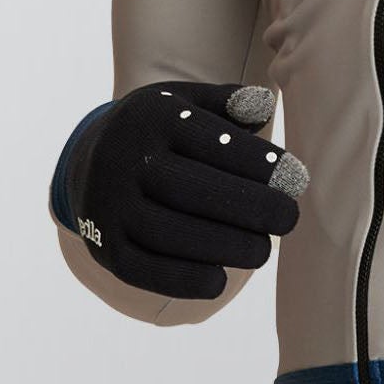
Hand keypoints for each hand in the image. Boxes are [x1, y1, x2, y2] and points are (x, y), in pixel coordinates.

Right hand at [64, 80, 308, 300]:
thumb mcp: (187, 103)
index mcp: (152, 118)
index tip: (295, 178)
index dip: (254, 161)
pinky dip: (181, 279)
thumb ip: (227, 104)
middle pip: (189, 187)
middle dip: (246, 206)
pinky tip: (220, 280)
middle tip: (289, 219)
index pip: (208, 139)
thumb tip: (262, 105)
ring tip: (262, 251)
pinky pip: (141, 269)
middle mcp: (125, 160)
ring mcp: (110, 206)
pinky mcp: (104, 246)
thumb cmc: (161, 132)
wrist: (89, 161)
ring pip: (167, 231)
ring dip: (222, 246)